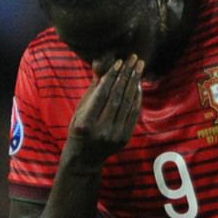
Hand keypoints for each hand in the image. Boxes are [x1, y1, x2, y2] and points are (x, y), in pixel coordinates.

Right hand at [63, 57, 143, 171]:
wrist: (84, 158)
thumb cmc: (79, 129)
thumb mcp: (80, 110)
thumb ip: (93, 90)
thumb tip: (103, 65)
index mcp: (85, 124)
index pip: (101, 95)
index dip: (111, 77)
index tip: (119, 62)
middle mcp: (101, 131)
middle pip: (117, 97)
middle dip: (126, 75)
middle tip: (134, 59)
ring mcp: (114, 136)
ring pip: (127, 104)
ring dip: (134, 83)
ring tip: (138, 67)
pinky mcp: (124, 139)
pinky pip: (133, 114)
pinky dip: (137, 97)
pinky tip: (138, 84)